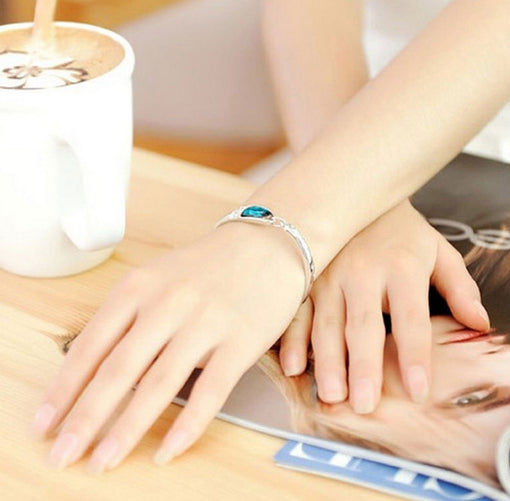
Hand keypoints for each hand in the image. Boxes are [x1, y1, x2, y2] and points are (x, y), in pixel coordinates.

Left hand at [31, 222, 303, 471]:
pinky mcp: (240, 340)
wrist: (266, 245)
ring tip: (104, 461)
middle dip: (85, 419)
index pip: (91, 345)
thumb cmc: (207, 265)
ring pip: (159, 385)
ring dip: (127, 430)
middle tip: (62, 455)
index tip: (45, 423)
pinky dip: (187, 426)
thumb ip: (129, 317)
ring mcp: (205, 322)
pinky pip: (210, 391)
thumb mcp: (158, 277)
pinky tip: (168, 451)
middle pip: (119, 371)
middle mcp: (168, 304)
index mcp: (140, 287)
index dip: (64, 389)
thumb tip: (98, 369)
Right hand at [279, 200, 489, 412]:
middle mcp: (362, 272)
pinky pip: (297, 311)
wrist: (355, 194)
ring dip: (327, 360)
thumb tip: (480, 323)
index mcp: (401, 267)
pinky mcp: (306, 277)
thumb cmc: (401, 230)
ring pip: (326, 323)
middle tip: (363, 404)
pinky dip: (292, 339)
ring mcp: (329, 274)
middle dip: (363, 367)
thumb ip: (459, 286)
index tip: (418, 391)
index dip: (415, 356)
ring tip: (331, 394)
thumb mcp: (437, 250)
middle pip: (364, 326)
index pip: (411, 319)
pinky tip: (293, 366)